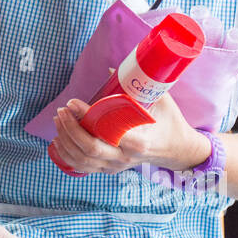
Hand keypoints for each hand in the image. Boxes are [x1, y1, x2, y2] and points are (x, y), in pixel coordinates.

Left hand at [50, 89, 210, 175]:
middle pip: (90, 149)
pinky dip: (66, 153)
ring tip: (59, 119)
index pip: (107, 133)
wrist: (177, 150)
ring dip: (65, 140)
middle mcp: (125, 158)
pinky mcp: (109, 169)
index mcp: (140, 142)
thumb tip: (111, 68)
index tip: (73, 102)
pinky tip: (59, 139)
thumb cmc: (170, 122)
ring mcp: (116, 167)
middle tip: (62, 110)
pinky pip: (82, 167)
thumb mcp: (161, 100)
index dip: (86, 118)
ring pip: (82, 160)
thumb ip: (140, 84)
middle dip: (70, 129)